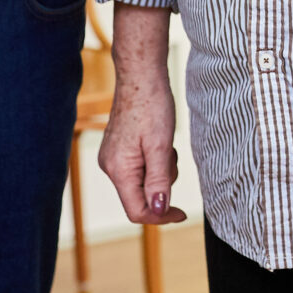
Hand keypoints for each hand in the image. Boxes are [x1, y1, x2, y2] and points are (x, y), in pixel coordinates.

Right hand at [100, 11, 188, 225]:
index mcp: (119, 169)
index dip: (160, 216)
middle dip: (162, 184)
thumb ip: (159, 180)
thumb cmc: (152, 106)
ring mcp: (113, 158)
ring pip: (142, 182)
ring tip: (165, 144)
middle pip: (140, 197)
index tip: (181, 213)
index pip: (137, 210)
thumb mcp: (161, 146)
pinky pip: (140, 168)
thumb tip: (158, 209)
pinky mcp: (118, 150)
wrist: (141, 76)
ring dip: (160, 170)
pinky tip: (158, 140)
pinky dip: (154, 160)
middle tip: (171, 157)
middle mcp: (110, 167)